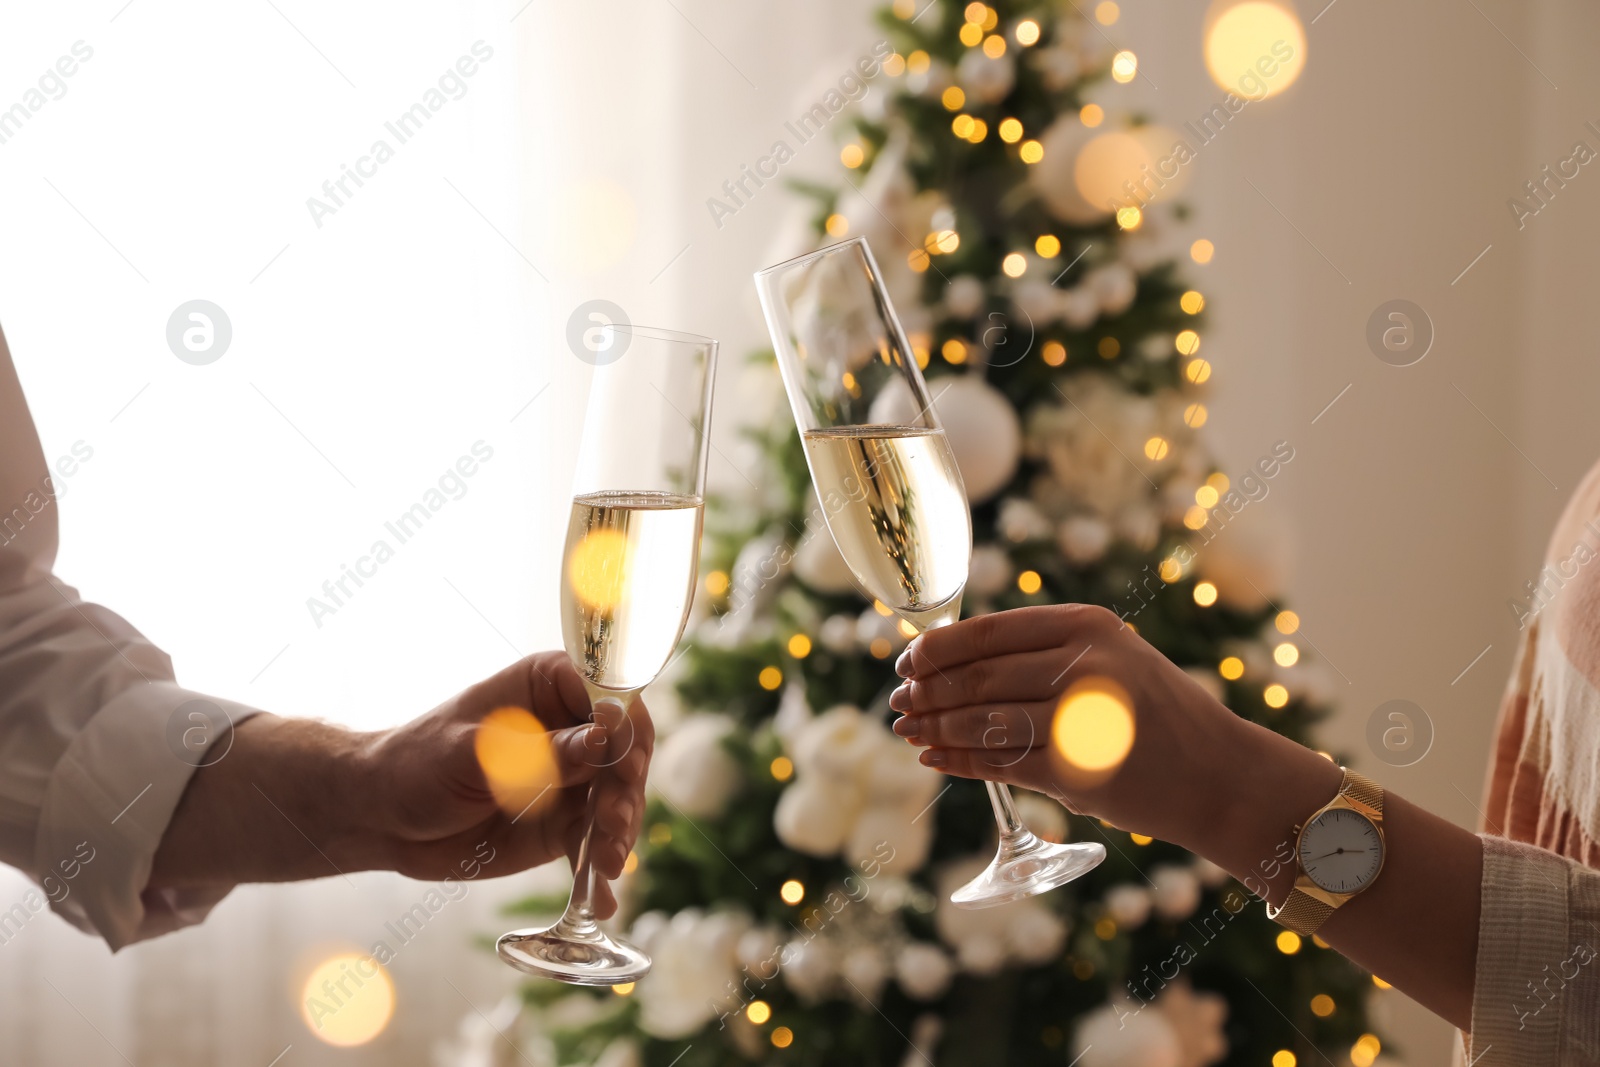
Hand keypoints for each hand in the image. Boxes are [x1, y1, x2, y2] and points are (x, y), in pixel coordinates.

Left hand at [362, 652, 652, 917]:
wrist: (383, 819)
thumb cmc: (417, 764)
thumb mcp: (474, 754)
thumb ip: (540, 751)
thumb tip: (602, 740)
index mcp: (551, 685)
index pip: (611, 695)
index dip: (626, 727)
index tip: (625, 764)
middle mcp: (574, 728)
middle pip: (626, 751)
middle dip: (626, 789)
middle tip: (612, 823)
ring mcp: (573, 779)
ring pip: (619, 799)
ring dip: (620, 831)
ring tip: (607, 862)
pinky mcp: (565, 824)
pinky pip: (595, 843)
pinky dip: (601, 869)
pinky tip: (602, 900)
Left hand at [887, 604, 1338, 858]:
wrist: (1219, 775)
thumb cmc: (1154, 715)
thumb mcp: (1110, 659)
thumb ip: (1045, 655)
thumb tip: (954, 662)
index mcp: (1087, 627)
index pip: (989, 631)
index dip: (938, 648)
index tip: (906, 662)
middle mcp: (1084, 665)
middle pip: (978, 678)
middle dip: (927, 692)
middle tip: (897, 704)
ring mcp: (1082, 719)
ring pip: (982, 722)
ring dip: (935, 727)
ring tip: (908, 732)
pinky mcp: (1079, 771)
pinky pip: (1000, 764)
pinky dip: (957, 761)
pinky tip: (934, 759)